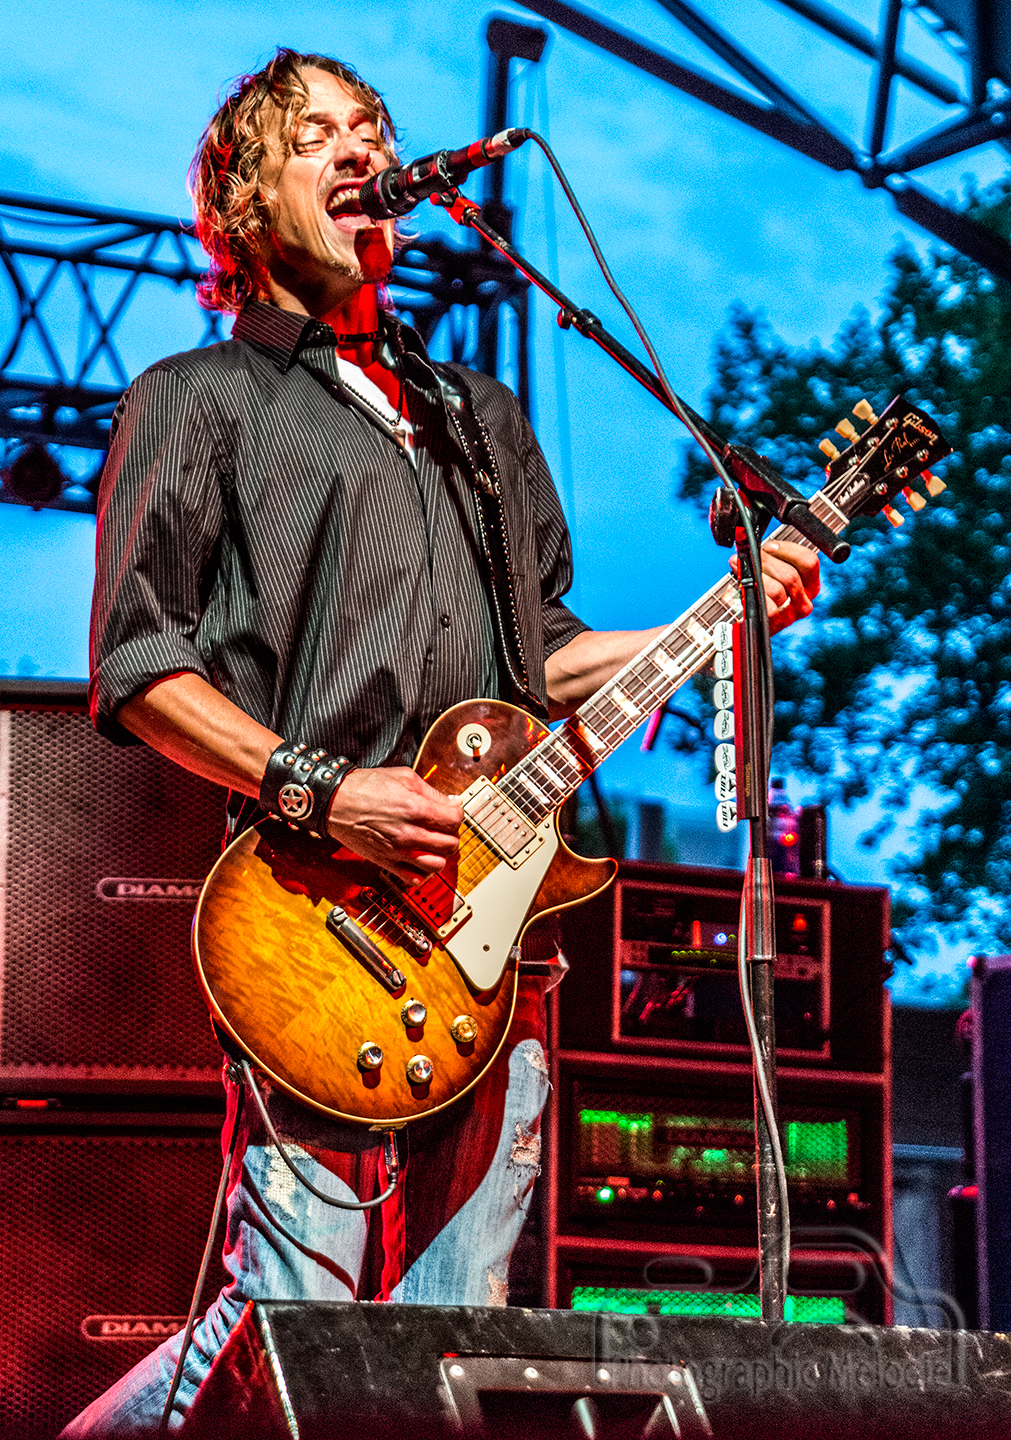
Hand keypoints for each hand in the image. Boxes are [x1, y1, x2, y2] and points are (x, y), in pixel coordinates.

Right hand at [325, 766, 462, 882]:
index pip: (455, 819)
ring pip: (437, 865)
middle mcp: (408, 833)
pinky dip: (422, 872)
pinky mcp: (386, 862)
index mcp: (415, 808)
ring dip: (440, 855)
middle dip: (450, 834)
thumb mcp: (404, 777)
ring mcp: (398, 851)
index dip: (457, 813)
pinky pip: (414, 878)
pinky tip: (420, 859)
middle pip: (450, 844)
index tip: (451, 811)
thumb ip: (432, 791)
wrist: (336, 801)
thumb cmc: (366, 787)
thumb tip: (452, 803)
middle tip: (442, 827)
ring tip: (433, 844)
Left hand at [732, 539, 819, 634]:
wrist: (748, 620)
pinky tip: (744, 587)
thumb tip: (752, 545)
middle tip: (749, 557)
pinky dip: (753, 594)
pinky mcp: (776, 625)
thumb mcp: (771, 571)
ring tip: (742, 569)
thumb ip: (770, 557)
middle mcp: (805, 601)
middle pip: (790, 575)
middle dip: (765, 562)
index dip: (787, 550)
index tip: (769, 547)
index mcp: (810, 585)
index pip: (809, 561)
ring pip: (776, 590)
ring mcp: (791, 615)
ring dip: (756, 577)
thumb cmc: (760, 591)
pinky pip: (766, 606)